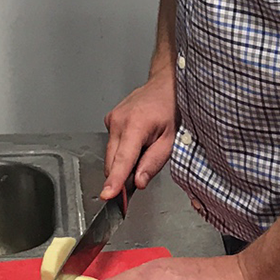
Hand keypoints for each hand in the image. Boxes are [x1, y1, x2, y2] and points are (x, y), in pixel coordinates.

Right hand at [102, 68, 175, 199]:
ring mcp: (112, 119)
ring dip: (124, 161)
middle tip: (141, 174)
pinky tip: (137, 141)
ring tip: (144, 148)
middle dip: (123, 175)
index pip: (123, 160)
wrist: (165, 85)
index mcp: (136, 125)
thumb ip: (154, 162)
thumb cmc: (172, 108)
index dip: (115, 180)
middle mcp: (119, 121)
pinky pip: (113, 144)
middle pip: (113, 161)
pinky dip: (123, 150)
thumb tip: (138, 182)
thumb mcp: (171, 139)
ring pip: (112, 154)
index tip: (107, 194)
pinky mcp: (110, 120)